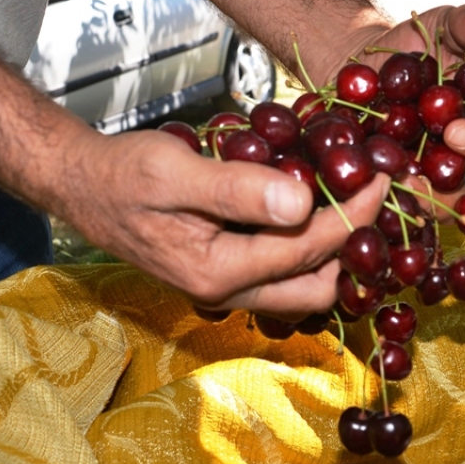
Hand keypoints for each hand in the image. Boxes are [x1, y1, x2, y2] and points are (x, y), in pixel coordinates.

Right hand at [57, 129, 390, 315]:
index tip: (382, 176)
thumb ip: (238, 189)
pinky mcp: (225, 273)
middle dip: (353, 243)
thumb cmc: (122, 175)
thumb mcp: (175, 172)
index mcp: (218, 273)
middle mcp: (227, 292)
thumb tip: (301, 202)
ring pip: (303, 284)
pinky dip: (307, 242)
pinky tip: (312, 201)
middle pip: (318, 286)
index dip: (354, 213)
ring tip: (349, 194)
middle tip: (372, 192)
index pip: (309, 249)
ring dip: (333, 246)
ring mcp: (227, 288)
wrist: (82, 186)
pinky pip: (282, 270)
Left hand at [316, 5, 464, 221]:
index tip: (456, 131)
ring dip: (403, 205)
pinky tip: (352, 199)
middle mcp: (446, 162)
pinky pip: (374, 206)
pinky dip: (366, 206)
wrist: (356, 61)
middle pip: (456, 190)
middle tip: (419, 178)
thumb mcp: (437, 27)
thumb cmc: (408, 46)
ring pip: (415, 208)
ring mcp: (409, 179)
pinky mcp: (374, 187)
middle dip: (444, 192)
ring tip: (383, 194)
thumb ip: (462, 25)